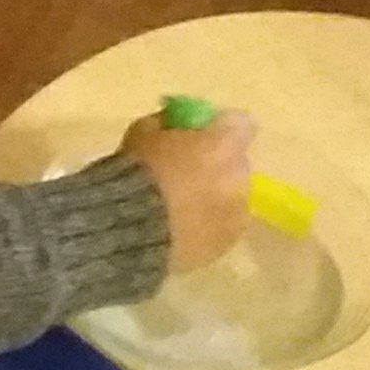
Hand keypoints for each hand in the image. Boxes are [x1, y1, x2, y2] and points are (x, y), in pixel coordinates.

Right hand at [121, 107, 255, 274]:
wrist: (128, 231)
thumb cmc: (135, 174)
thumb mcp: (143, 133)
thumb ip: (166, 125)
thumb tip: (172, 125)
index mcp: (222, 145)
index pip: (241, 124)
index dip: (222, 128)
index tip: (202, 134)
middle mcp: (239, 176)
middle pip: (237, 163)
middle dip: (217, 166)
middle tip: (186, 175)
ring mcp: (236, 213)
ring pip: (233, 198)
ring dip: (214, 198)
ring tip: (181, 209)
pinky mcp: (227, 244)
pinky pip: (224, 228)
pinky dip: (209, 226)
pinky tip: (182, 230)